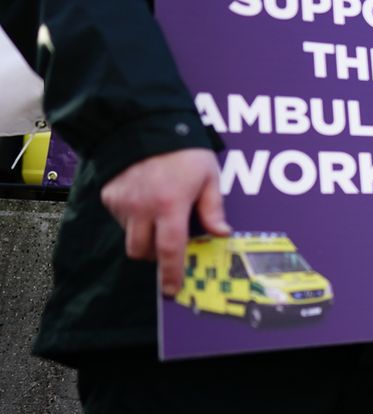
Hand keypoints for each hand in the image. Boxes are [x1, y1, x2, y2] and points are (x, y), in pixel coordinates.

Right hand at [100, 148, 229, 295]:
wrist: (144, 124)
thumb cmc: (183, 149)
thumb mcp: (209, 176)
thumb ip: (213, 208)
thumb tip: (222, 234)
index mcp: (170, 205)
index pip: (170, 250)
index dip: (171, 273)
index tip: (172, 289)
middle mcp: (142, 208)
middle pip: (143, 251)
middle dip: (155, 256)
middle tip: (169, 244)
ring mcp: (122, 203)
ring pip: (130, 236)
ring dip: (144, 235)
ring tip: (160, 212)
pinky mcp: (109, 196)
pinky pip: (120, 218)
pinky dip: (133, 217)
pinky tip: (146, 197)